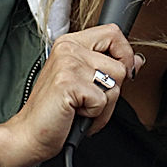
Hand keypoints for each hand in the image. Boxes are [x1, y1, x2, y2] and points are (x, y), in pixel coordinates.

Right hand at [0, 24, 141, 166]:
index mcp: (71, 43)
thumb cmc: (55, 112)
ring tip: (82, 109)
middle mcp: (68, 49)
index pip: (113, 33)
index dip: (125, 54)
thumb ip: (109, 68)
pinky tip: (76, 114)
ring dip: (104, 107)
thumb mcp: (85, 83)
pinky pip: (103, 101)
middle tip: (90, 99)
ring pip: (114, 84)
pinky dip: (95, 116)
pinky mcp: (68, 83)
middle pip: (120, 64)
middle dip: (113, 90)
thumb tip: (136, 60)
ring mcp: (68, 64)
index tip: (120, 73)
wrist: (30, 134)